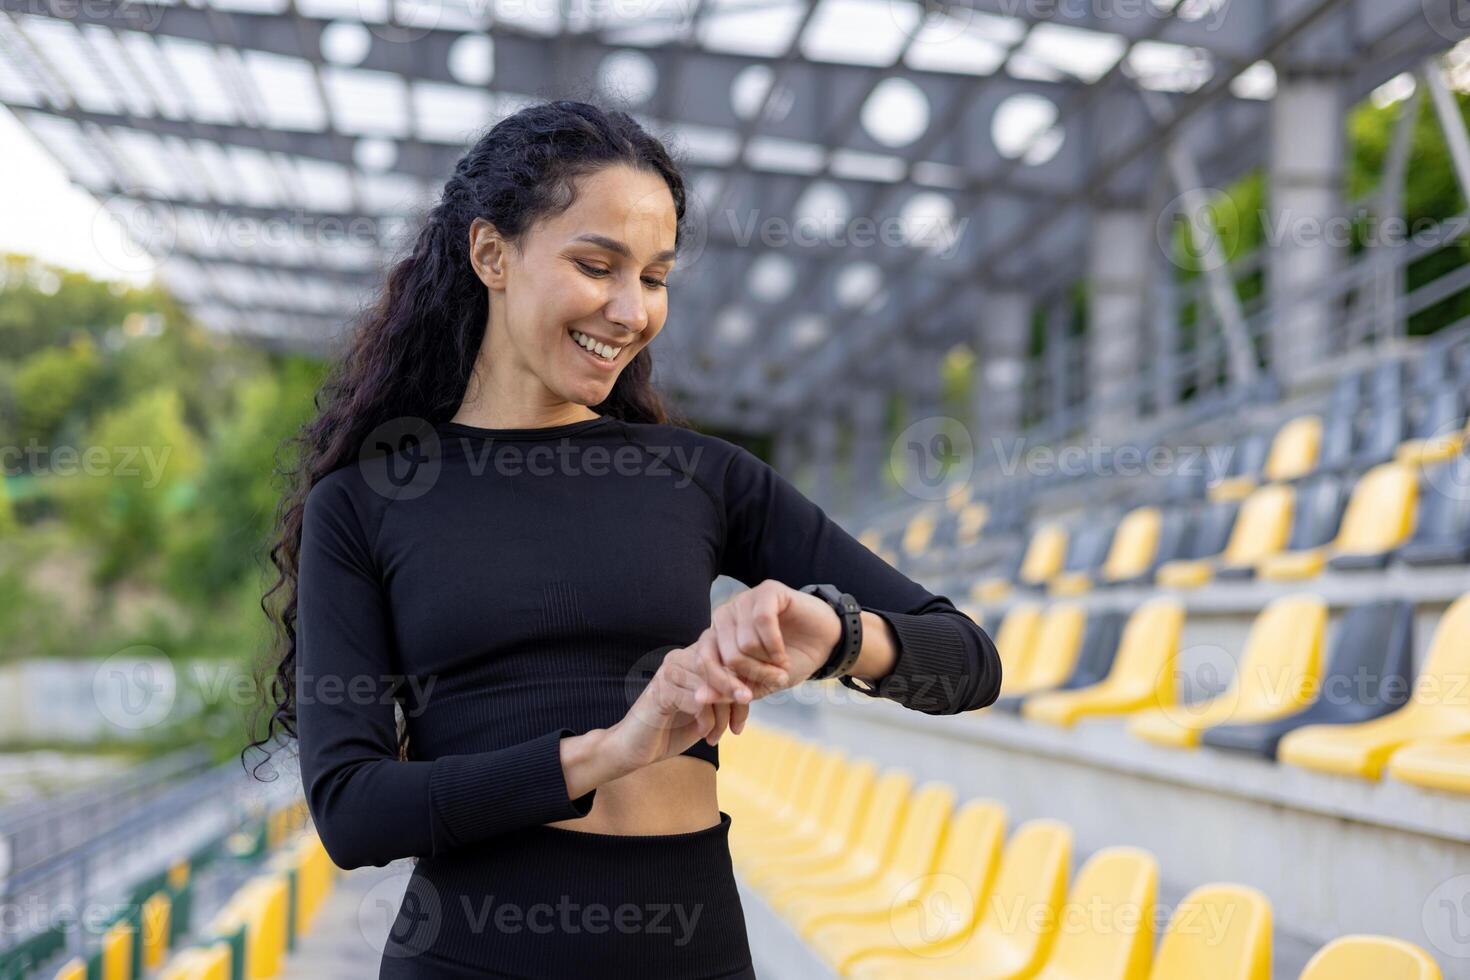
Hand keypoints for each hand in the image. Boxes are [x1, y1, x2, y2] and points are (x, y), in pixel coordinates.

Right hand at [605, 640, 753, 771]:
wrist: (635, 748)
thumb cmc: (672, 729)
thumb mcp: (707, 711)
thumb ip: (726, 697)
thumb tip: (757, 688)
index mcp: (692, 657)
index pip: (728, 658)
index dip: (746, 678)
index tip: (753, 700)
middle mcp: (680, 657)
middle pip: (723, 669)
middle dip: (737, 697)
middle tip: (738, 724)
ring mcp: (669, 672)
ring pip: (712, 686)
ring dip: (721, 716)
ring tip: (719, 735)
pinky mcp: (660, 691)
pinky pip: (697, 702)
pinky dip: (706, 721)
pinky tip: (705, 735)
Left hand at [708, 579, 843, 698]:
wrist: (823, 645)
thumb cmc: (787, 663)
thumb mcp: (757, 685)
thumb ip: (728, 691)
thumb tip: (699, 698)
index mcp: (715, 636)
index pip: (704, 661)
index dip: (723, 684)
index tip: (747, 698)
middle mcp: (724, 615)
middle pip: (729, 655)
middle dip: (755, 674)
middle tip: (776, 678)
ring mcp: (744, 600)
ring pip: (746, 642)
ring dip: (769, 661)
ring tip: (781, 663)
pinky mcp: (767, 591)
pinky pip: (763, 622)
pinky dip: (775, 644)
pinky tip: (783, 652)